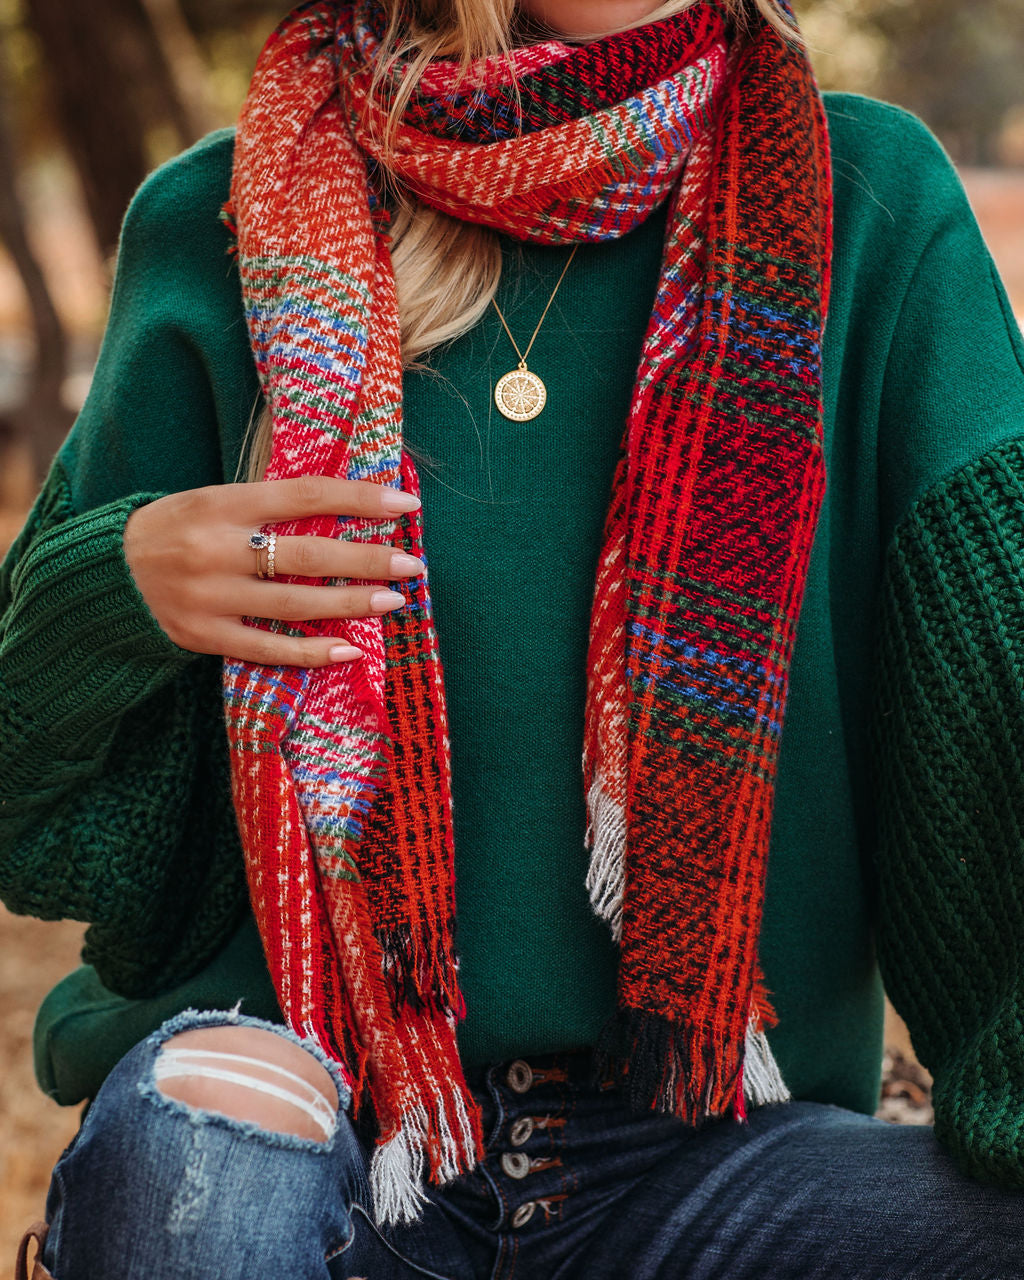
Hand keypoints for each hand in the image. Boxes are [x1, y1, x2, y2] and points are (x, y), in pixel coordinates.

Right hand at [123, 476, 422, 666]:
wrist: (106, 573)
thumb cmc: (178, 529)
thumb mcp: (215, 500)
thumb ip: (272, 505)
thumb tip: (348, 503)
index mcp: (225, 503)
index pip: (306, 495)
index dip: (359, 499)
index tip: (405, 505)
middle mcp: (219, 548)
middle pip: (308, 555)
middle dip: (367, 560)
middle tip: (413, 564)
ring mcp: (211, 596)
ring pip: (295, 603)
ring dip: (351, 604)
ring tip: (394, 601)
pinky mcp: (204, 635)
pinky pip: (268, 647)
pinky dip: (311, 651)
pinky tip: (350, 649)